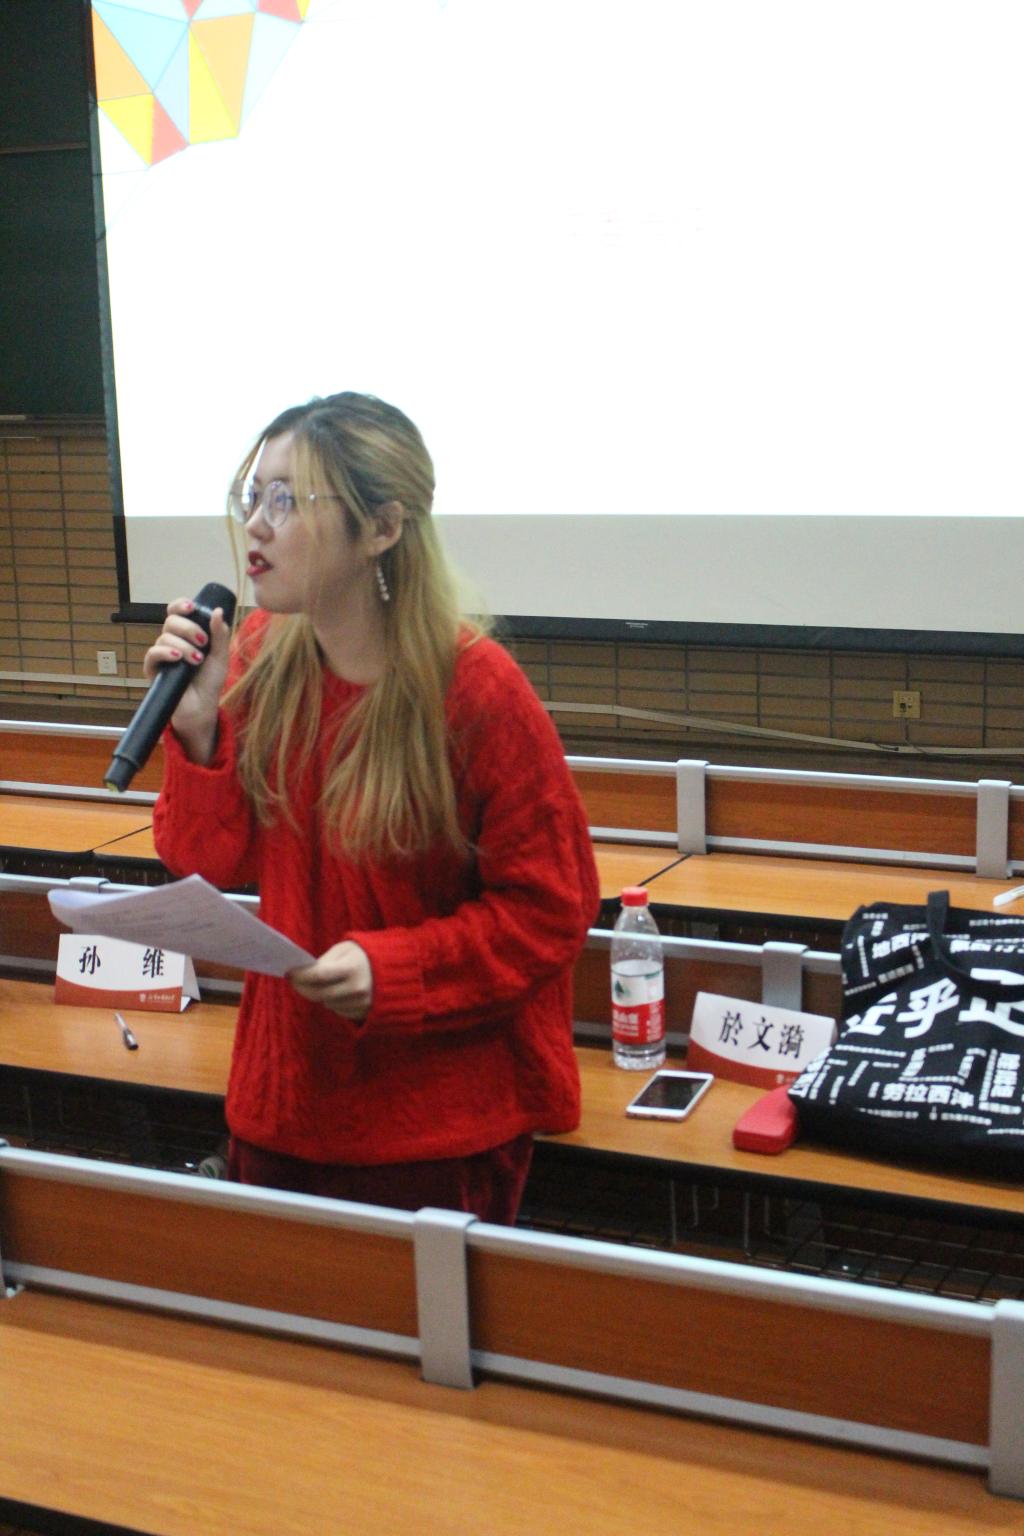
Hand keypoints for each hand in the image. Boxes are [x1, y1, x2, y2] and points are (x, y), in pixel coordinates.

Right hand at [143, 597, 231, 762]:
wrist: (202, 706)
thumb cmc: (210, 681)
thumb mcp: (220, 656)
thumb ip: (220, 634)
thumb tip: (217, 610)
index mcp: (187, 634)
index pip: (177, 612)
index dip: (180, 605)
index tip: (191, 607)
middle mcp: (172, 641)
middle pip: (170, 621)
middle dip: (188, 628)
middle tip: (203, 641)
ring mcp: (162, 655)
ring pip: (164, 637)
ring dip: (183, 646)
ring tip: (197, 659)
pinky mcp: (153, 669)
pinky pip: (152, 653)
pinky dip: (165, 653)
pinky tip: (178, 658)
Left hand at [289, 941, 373, 1019]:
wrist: (397, 970)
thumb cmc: (366, 955)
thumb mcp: (346, 949)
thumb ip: (325, 961)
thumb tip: (304, 973)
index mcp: (352, 968)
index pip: (318, 975)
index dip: (301, 975)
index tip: (289, 972)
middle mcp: (356, 989)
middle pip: (319, 994)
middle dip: (303, 987)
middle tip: (294, 980)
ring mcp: (360, 1004)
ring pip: (327, 1003)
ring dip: (319, 994)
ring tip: (321, 983)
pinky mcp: (363, 1013)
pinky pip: (338, 1011)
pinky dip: (333, 1001)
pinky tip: (337, 991)